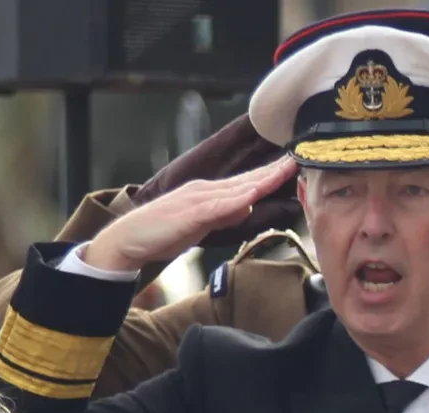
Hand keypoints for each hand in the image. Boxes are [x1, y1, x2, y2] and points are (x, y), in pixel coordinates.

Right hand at [85, 156, 297, 271]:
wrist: (127, 240)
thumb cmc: (162, 233)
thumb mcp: (202, 224)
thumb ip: (225, 214)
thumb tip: (248, 206)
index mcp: (210, 193)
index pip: (247, 182)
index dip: (272, 174)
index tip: (294, 166)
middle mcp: (206, 190)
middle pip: (248, 179)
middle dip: (275, 170)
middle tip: (301, 157)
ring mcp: (198, 200)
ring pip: (238, 188)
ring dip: (264, 179)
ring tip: (287, 169)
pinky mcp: (190, 214)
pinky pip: (218, 207)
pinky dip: (238, 200)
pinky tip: (254, 194)